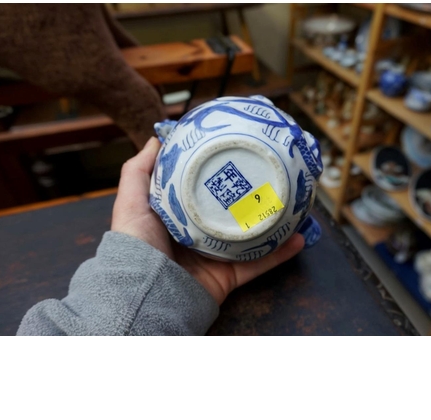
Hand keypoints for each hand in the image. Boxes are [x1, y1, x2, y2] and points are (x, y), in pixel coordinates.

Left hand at [112, 137, 304, 304]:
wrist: (143, 291)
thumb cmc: (136, 242)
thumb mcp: (131, 200)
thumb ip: (139, 170)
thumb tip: (156, 139)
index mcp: (180, 216)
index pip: (203, 191)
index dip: (220, 175)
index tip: (237, 156)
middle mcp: (200, 235)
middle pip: (232, 213)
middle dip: (253, 198)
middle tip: (273, 179)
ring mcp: (216, 256)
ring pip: (252, 237)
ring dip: (274, 224)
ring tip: (294, 206)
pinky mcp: (229, 277)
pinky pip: (260, 264)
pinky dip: (281, 253)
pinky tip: (299, 238)